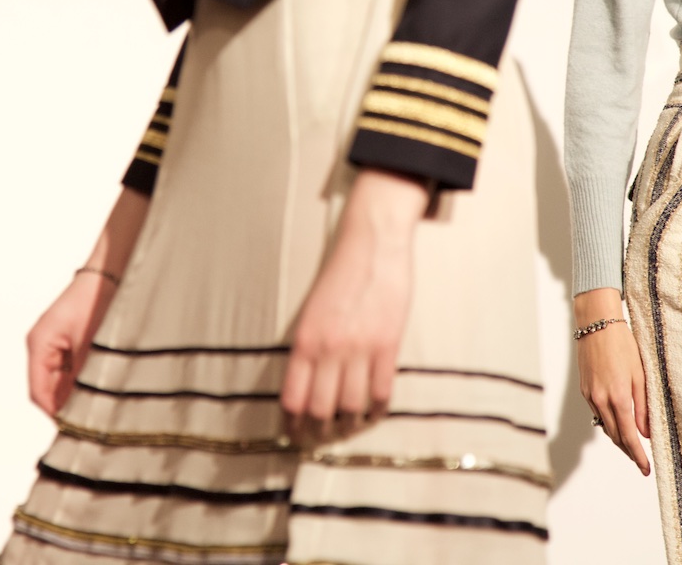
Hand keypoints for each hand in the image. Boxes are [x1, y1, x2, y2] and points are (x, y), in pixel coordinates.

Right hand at [26, 271, 118, 416]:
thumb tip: (78, 408)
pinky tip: (95, 390)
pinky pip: (67, 371)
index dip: (53, 414)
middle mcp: (41, 346)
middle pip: (46, 390)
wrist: (109, 273)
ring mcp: (53, 344)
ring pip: (58, 382)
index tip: (71, 430)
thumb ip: (80, 378)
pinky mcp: (66, 342)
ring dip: (73, 395)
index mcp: (38, 345)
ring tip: (93, 409)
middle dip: (64, 407)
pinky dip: (79, 382)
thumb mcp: (89, 344)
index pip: (38, 392)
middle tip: (86, 424)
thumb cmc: (96, 301)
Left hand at [280, 168, 427, 445]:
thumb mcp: (312, 310)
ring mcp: (360, 348)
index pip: (293, 397)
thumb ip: (308, 345)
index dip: (293, 423)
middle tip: (322, 437)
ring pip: (351, 407)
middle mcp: (329, 348)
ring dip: (349, 425)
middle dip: (319, 431)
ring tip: (348, 428)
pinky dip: (376, 409)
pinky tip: (373, 412)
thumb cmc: (339, 274)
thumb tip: (305, 384)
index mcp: (305, 339)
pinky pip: (381, 391)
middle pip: (321, 409)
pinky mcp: (388, 345)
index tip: (295, 433)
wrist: (371, 243)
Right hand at [574, 287, 649, 475]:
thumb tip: (646, 432)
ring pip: (605, 427)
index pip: (629, 437)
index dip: (638, 455)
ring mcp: (590, 396)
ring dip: (619, 440)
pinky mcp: (585, 390)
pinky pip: (598, 414)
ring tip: (632, 448)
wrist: (597, 325)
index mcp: (618, 397)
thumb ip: (643, 406)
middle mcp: (601, 400)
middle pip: (615, 437)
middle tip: (642, 464)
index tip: (646, 469)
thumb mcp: (640, 375)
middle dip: (629, 452)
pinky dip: (609, 424)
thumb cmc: (623, 345)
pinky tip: (618, 425)